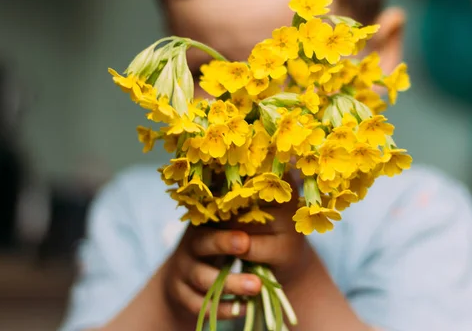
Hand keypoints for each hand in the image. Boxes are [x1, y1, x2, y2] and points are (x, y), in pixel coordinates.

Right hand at [163, 178, 310, 322]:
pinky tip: (242, 309)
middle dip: (223, 242)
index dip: (231, 212)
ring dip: (230, 283)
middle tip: (244, 243)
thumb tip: (289, 161)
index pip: (213, 212)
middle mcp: (191, 241)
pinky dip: (221, 309)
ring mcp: (184, 269)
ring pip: (202, 278)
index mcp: (207, 217)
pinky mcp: (182, 295)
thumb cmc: (231, 241)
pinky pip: (198, 305)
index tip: (251, 209)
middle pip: (203, 241)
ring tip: (256, 287)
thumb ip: (256, 202)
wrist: (194, 277)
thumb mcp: (238, 221)